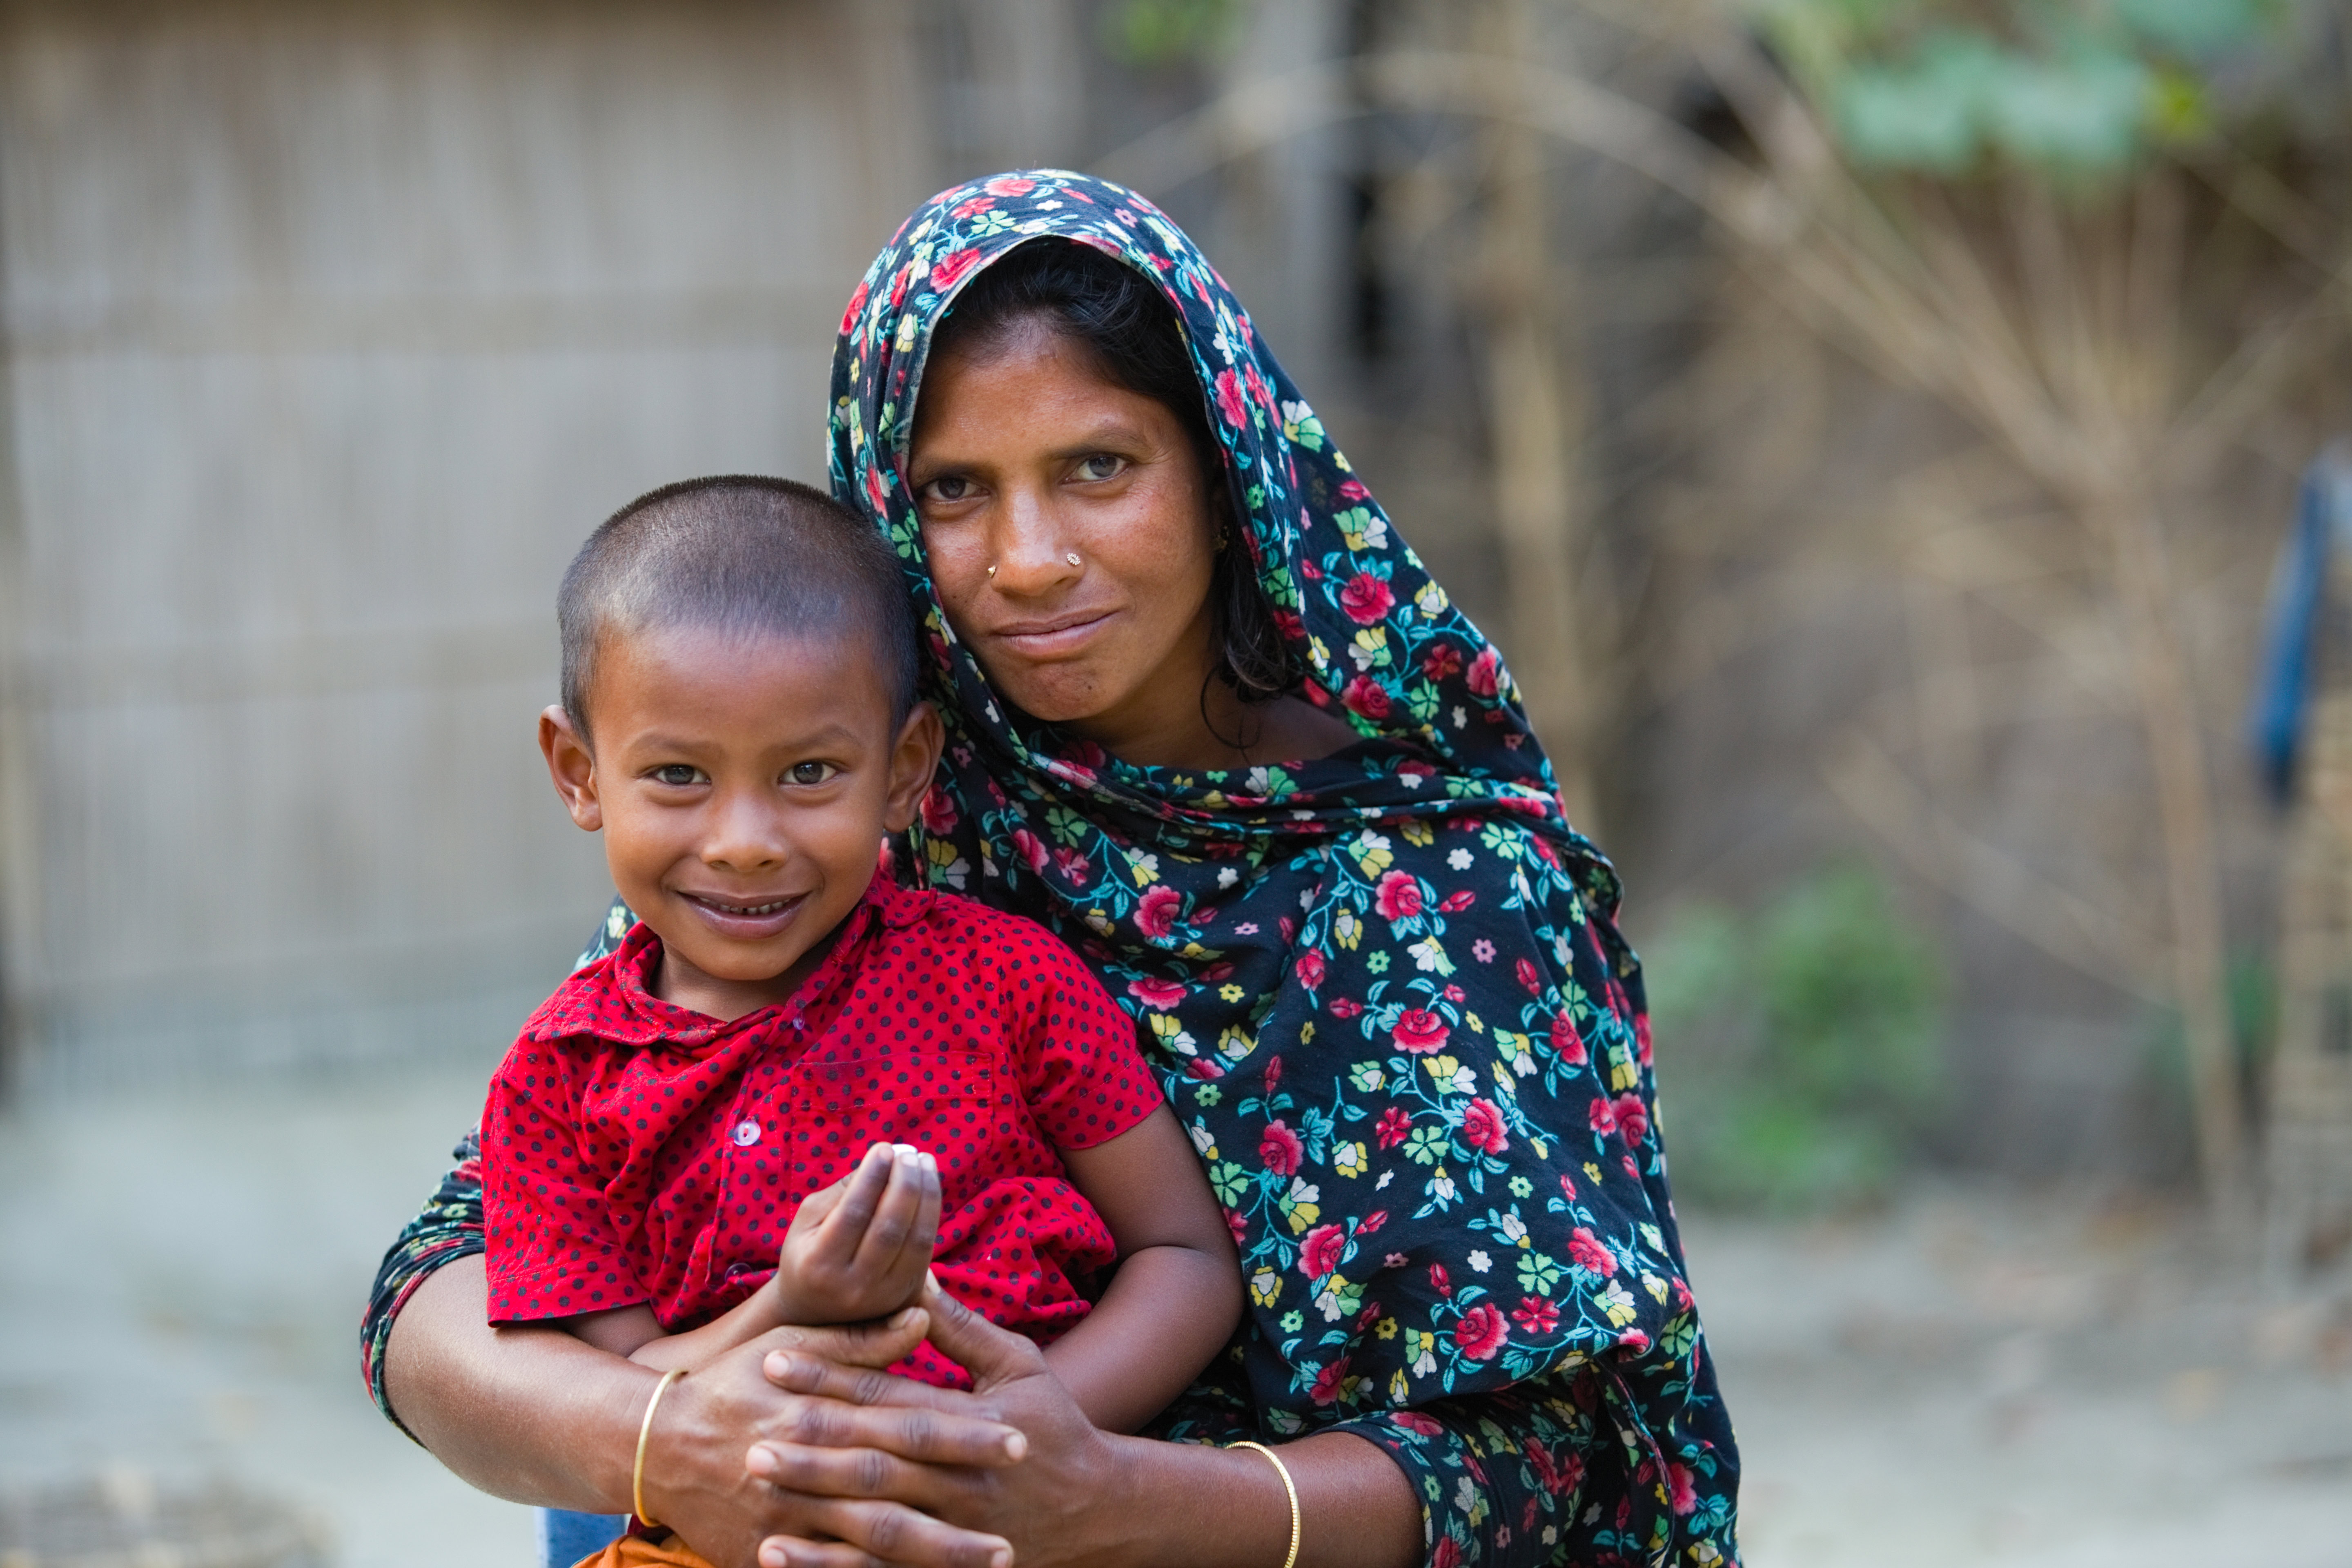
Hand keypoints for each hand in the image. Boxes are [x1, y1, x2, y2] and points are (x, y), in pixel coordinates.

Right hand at [644, 1306, 1026, 1567]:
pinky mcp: (768, 1553)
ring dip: (935, 1554)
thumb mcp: (795, 1342)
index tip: (1018, 1440)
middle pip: (901, 1483)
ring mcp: (791, 1515)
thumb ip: (862, 1338)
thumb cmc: (735, 1383)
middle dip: (962, 1504)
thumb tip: (923, 1314)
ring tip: (993, 1560)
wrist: (659, 1442)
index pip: (911, 1418)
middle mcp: (813, 1462)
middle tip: (1021, 1517)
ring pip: (874, 1540)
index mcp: (826, 1407)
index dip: (966, 1431)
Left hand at [747, 1278, 1132, 1567]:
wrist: (1101, 1509)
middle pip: (876, 1462)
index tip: (776, 1361)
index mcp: (975, 1424)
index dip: (832, 1378)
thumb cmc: (1057, 1426)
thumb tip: (913, 1276)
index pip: (890, 1397)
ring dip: (812, 1508)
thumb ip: (961, 1327)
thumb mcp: (1019, 1363)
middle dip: (811, 1447)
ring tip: (758, 1491)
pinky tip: (779, 1557)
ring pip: (873, 1525)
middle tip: (750, 1434)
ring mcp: (955, 1533)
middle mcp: (962, 1480)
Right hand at [775, 1143, 941, 1325]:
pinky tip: (928, 1188)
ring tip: (924, 1163)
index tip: (884, 1148)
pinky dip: (930, 1215)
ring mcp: (884, 1296)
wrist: (815, 1314)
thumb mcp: (808, 1221)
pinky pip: (926, 1251)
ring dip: (926, 1195)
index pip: (853, 1214)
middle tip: (909, 1153)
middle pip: (889, 1228)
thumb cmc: (808, 1254)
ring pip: (916, 1240)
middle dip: (904, 1183)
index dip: (872, 1177)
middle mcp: (853, 1286)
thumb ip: (842, 1192)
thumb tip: (882, 1159)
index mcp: (819, 1265)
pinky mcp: (906, 1298)